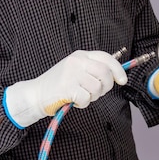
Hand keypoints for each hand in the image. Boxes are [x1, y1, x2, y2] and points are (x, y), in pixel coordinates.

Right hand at [3, 50, 127, 127]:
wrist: (36, 94)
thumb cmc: (59, 85)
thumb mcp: (76, 70)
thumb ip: (93, 70)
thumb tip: (116, 75)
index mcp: (80, 55)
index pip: (106, 58)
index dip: (118, 70)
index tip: (123, 80)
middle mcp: (76, 61)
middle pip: (105, 73)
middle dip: (106, 86)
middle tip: (96, 93)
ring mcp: (71, 73)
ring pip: (97, 87)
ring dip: (92, 97)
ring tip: (81, 96)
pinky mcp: (67, 87)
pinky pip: (86, 98)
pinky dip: (83, 104)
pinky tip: (73, 101)